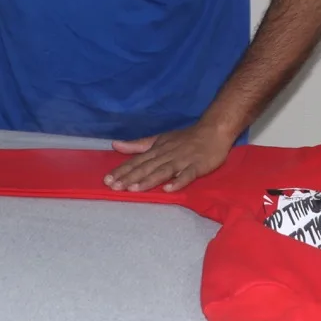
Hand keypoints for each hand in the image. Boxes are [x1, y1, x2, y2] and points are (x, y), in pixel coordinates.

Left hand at [104, 121, 235, 192]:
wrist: (213, 131)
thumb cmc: (185, 138)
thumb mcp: (160, 139)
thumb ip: (138, 144)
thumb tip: (115, 144)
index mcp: (157, 150)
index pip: (137, 161)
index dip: (122, 170)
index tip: (107, 180)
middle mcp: (166, 155)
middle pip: (146, 167)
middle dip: (129, 177)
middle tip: (114, 187)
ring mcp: (182, 160)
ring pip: (163, 171)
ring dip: (148, 180)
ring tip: (134, 189)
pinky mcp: (197, 166)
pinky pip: (187, 175)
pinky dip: (178, 181)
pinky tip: (168, 189)